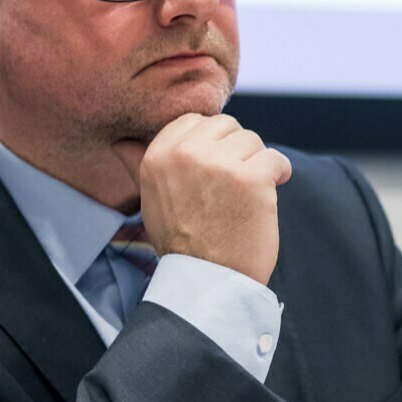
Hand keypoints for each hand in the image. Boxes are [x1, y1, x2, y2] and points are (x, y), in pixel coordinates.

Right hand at [111, 114, 291, 285]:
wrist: (208, 280)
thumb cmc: (181, 241)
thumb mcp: (151, 199)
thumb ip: (139, 164)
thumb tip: (121, 141)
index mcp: (158, 154)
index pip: (195, 121)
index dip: (211, 144)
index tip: (215, 171)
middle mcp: (186, 154)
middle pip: (227, 126)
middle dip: (235, 151)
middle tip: (231, 187)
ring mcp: (220, 165)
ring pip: (252, 140)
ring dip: (256, 165)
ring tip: (246, 195)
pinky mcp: (251, 179)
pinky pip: (276, 159)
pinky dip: (279, 174)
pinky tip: (269, 193)